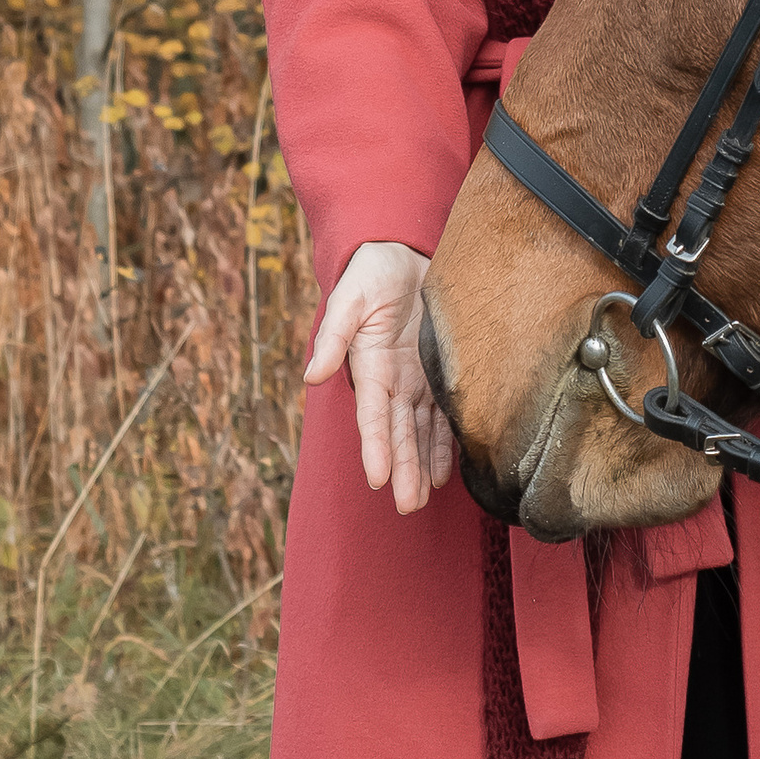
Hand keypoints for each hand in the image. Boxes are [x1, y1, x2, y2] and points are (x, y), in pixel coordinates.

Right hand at [304, 241, 457, 512]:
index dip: (375, 446)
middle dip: (403, 469)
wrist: (403, 252)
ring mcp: (417, 379)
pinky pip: (443, 414)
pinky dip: (445, 443)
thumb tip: (311, 375)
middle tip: (409, 506)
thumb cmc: (371, 272)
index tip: (377, 478)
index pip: (373, 414)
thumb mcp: (350, 297)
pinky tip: (448, 471)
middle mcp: (393, 380)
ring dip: (423, 465)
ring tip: (426, 498)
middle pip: (398, 432)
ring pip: (421, 431)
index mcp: (369, 365)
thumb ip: (334, 336)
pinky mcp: (440, 372)